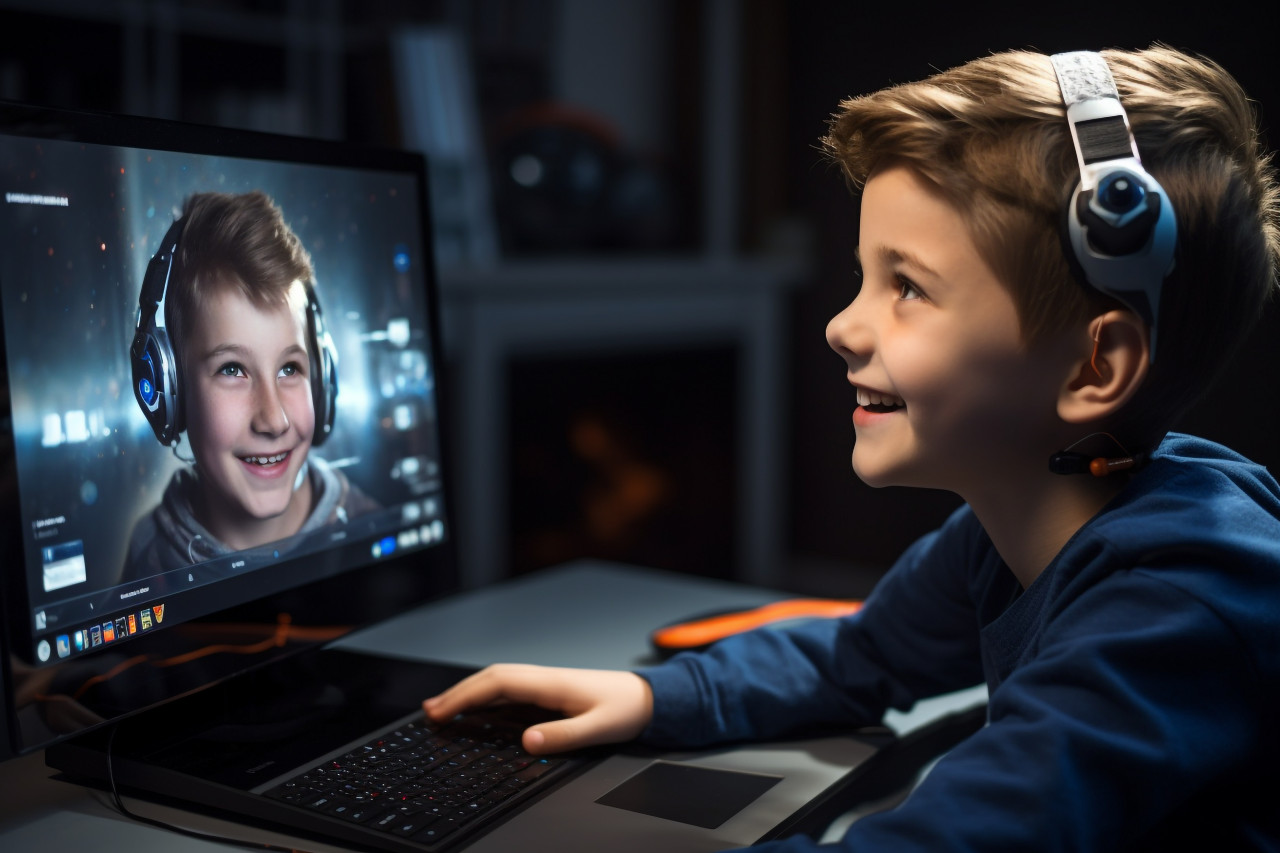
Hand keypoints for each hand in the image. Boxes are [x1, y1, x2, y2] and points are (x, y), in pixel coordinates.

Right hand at [423, 664, 652, 754]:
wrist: (650, 697)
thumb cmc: (626, 710)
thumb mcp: (598, 728)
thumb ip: (563, 736)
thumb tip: (527, 742)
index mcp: (550, 684)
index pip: (498, 683)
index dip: (466, 695)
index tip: (441, 711)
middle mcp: (543, 679)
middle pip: (491, 679)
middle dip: (457, 693)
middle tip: (428, 712)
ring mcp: (545, 683)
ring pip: (498, 682)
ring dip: (469, 693)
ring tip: (442, 708)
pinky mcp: (550, 692)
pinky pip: (509, 690)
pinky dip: (486, 697)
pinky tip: (477, 708)